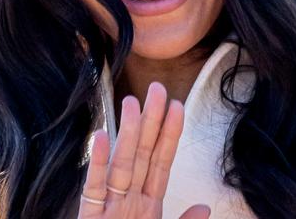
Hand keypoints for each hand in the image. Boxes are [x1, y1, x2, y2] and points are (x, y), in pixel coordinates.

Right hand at [78, 82, 209, 218]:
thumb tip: (205, 207)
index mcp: (148, 205)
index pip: (161, 162)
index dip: (170, 134)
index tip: (177, 106)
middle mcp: (129, 199)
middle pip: (142, 153)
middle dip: (150, 120)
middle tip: (157, 88)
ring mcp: (109, 205)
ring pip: (121, 162)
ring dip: (127, 133)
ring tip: (131, 102)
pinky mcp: (90, 216)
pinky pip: (94, 186)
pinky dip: (97, 162)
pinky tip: (101, 136)